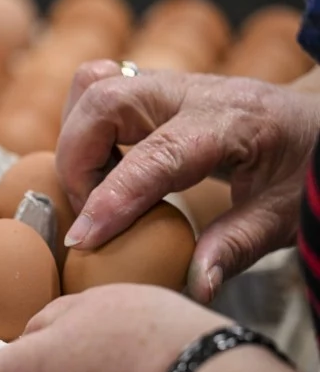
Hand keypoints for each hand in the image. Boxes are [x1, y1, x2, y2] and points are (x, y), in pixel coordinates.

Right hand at [56, 60, 319, 302]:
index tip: (83, 239)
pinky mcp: (154, 89)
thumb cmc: (305, 168)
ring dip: (76, 143)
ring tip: (94, 191)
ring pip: (92, 89)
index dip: (112, 198)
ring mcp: (170, 85)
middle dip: (77, 161)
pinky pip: (97, 89)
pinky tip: (101, 166)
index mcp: (233, 122)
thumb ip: (236, 248)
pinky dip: (83, 127)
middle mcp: (195, 92)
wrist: (319, 122)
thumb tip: (196, 286)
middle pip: (104, 101)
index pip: (157, 156)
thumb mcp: (283, 215)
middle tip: (90, 213)